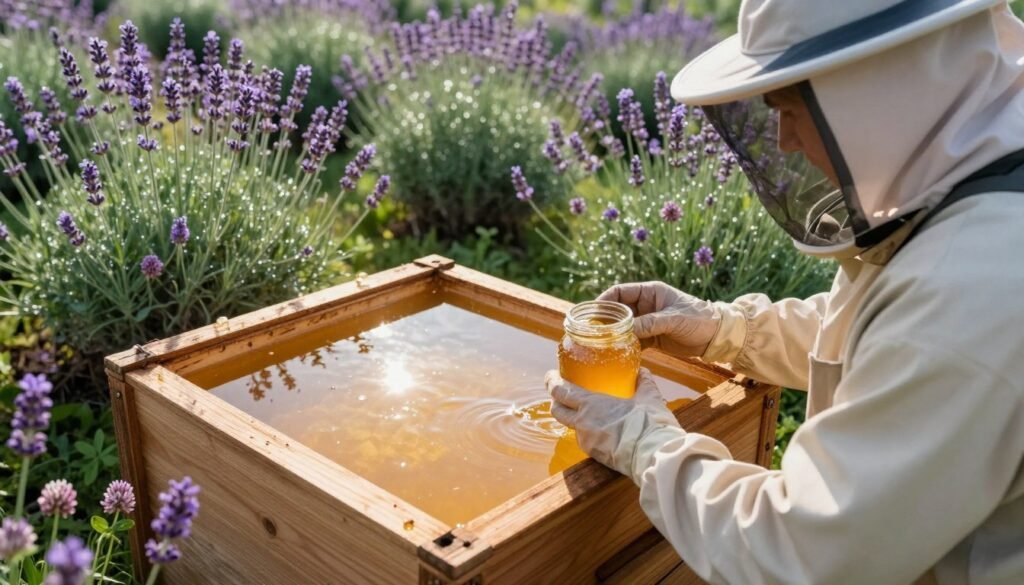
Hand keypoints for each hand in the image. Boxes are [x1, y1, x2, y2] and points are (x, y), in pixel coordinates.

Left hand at [546, 368, 680, 479]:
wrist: (654, 454)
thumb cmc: (650, 423)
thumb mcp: (649, 397)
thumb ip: (643, 382)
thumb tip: (642, 371)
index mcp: (591, 404)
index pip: (561, 391)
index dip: (552, 383)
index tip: (551, 377)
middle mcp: (582, 422)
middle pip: (557, 411)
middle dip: (556, 402)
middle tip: (562, 395)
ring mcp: (586, 441)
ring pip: (572, 427)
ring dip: (575, 420)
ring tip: (588, 414)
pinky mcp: (594, 455)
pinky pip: (586, 441)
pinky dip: (590, 433)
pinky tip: (602, 431)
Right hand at [598, 281, 719, 357]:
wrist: (717, 336)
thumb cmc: (698, 318)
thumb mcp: (673, 319)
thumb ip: (650, 323)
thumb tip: (626, 331)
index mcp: (650, 292)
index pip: (620, 292)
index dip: (605, 301)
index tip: (593, 313)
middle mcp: (646, 305)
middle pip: (619, 311)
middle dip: (606, 321)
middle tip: (593, 332)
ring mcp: (648, 322)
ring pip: (624, 328)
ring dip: (615, 335)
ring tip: (602, 345)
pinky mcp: (653, 337)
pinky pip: (634, 341)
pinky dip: (626, 346)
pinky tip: (618, 354)